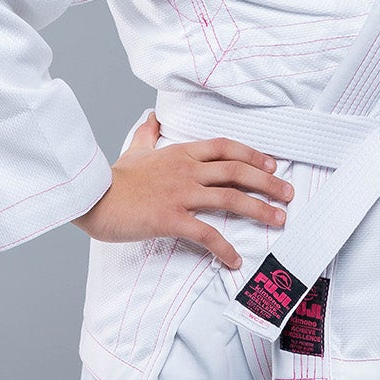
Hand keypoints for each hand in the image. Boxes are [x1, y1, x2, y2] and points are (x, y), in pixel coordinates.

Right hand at [72, 110, 292, 271]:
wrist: (90, 197)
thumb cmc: (111, 179)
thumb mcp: (133, 151)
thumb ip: (147, 135)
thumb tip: (152, 118)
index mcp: (179, 154)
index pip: (225, 148)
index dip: (252, 154)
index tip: (272, 164)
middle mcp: (186, 170)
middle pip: (237, 171)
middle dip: (268, 182)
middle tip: (289, 194)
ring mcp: (180, 193)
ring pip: (230, 198)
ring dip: (260, 210)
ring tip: (279, 221)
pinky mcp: (171, 218)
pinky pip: (206, 234)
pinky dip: (224, 248)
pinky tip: (235, 261)